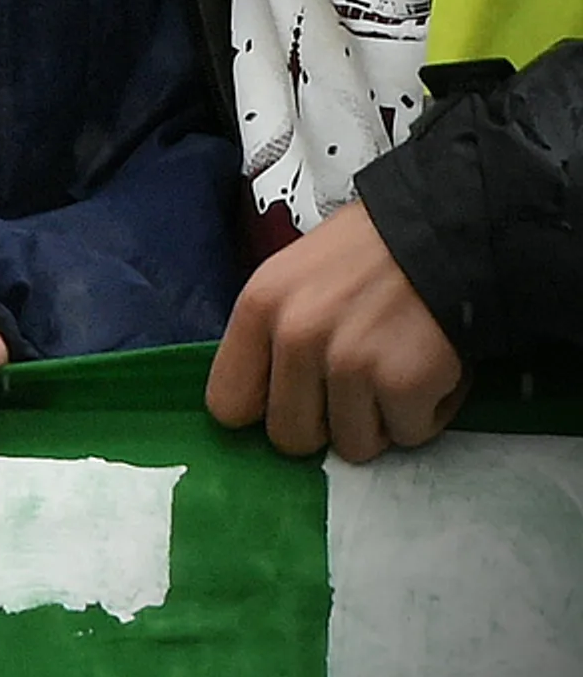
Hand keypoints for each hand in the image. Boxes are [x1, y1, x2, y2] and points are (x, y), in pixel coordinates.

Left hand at [206, 199, 465, 462]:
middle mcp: (296, 336)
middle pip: (290, 437)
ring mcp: (350, 362)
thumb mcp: (293, 278)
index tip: (291, 403)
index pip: (227, 404)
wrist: (449, 230)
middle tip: (355, 390)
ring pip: (353, 446)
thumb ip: (270, 336)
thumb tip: (259, 401)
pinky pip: (408, 435)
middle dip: (326, 425)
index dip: (264, 412)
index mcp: (259, 307)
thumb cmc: (369, 256)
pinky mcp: (404, 383)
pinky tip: (430, 369)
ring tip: (396, 370)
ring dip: (380, 420)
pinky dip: (426, 413)